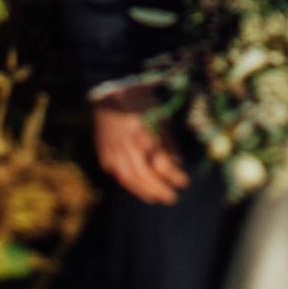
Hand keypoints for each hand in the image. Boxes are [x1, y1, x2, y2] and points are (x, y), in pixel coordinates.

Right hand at [91, 85, 188, 205]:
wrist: (109, 90)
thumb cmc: (140, 100)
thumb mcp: (160, 116)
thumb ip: (168, 142)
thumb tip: (177, 163)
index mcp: (144, 133)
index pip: (161, 163)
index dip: (174, 176)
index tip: (185, 182)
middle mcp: (127, 144)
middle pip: (144, 175)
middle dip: (159, 189)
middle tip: (172, 198)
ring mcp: (112, 149)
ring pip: (127, 177)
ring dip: (142, 191)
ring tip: (154, 198)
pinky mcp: (103, 150)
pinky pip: (114, 171)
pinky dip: (126, 181)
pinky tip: (135, 186)